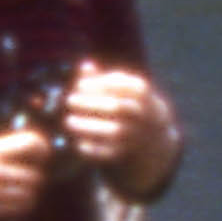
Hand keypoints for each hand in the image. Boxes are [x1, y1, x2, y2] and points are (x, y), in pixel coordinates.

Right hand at [0, 126, 53, 220]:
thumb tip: (20, 148)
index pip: (31, 144)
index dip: (42, 147)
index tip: (41, 151)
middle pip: (36, 176)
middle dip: (36, 173)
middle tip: (30, 171)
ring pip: (30, 197)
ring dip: (30, 192)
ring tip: (21, 187)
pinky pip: (16, 211)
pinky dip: (20, 206)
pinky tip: (10, 199)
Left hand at [56, 63, 175, 180]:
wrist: (153, 141)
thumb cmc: (130, 107)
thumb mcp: (124, 92)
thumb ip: (104, 79)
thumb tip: (85, 66)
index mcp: (144, 95)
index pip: (123, 85)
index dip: (99, 83)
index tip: (79, 84)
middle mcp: (144, 115)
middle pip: (118, 108)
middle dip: (91, 103)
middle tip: (69, 100)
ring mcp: (137, 135)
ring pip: (114, 131)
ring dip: (89, 126)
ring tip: (68, 121)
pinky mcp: (128, 154)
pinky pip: (111, 153)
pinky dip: (94, 149)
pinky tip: (78, 142)